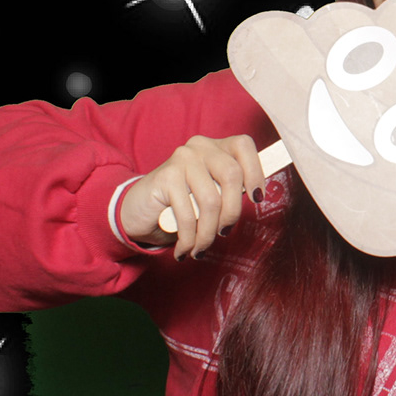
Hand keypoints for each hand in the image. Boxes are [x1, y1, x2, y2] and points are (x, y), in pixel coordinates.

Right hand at [118, 134, 264, 259]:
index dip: (255, 172)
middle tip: (224, 232)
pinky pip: (188, 215)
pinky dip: (189, 239)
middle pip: (232, 176)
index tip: (256, 199)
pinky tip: (185, 249)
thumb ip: (231, 191)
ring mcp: (182, 159)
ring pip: (211, 201)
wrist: (138, 211)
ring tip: (201, 248)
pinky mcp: (165, 177)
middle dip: (232, 213)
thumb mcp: (212, 195)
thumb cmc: (182, 206)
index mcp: (217, 147)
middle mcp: (200, 147)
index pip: (244, 146)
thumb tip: (256, 196)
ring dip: (208, 233)